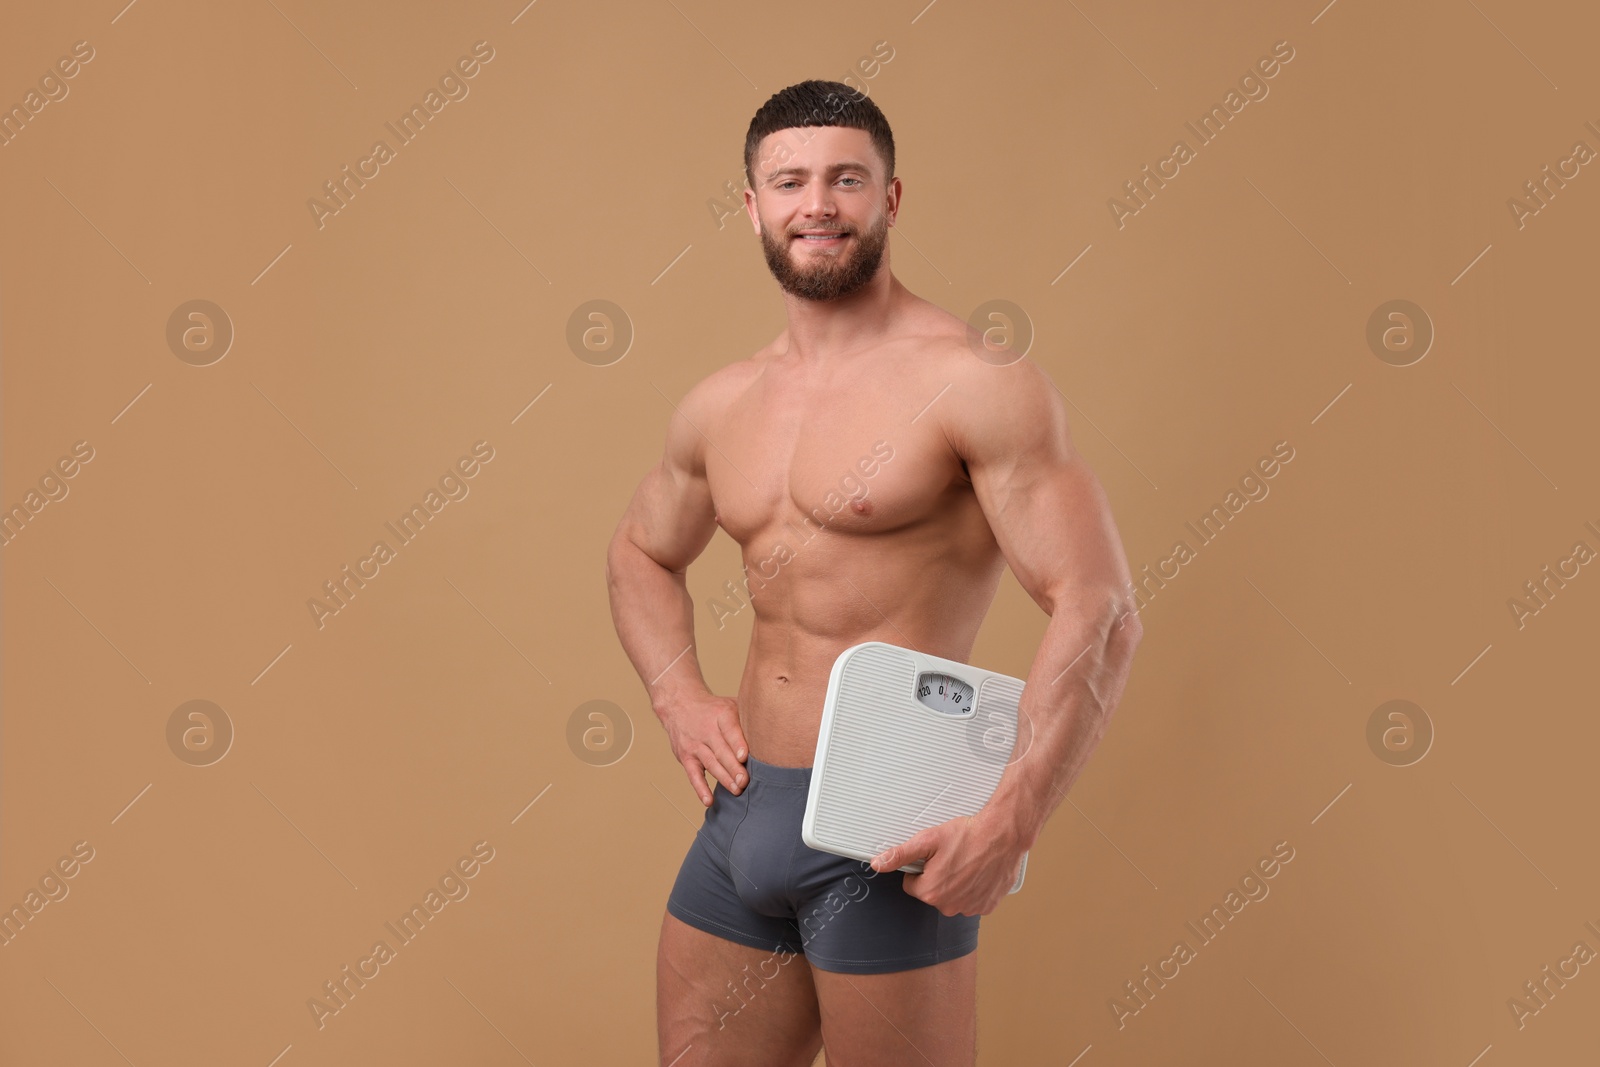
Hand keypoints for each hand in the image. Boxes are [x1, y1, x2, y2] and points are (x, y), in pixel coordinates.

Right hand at [657, 692, 748, 805]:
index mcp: (721, 714)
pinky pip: (693, 775)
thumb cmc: (714, 709)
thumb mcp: (730, 704)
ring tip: (737, 790)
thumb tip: (774, 731)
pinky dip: (700, 788)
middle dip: (733, 767)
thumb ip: (748, 717)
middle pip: (721, 750)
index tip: (744, 756)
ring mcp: (695, 744)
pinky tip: (709, 800)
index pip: (729, 729)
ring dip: (723, 778)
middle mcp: (706, 729)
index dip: (736, 743)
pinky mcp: (686, 757)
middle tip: (745, 781)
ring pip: (710, 763)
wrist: (680, 704)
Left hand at [868, 808, 1026, 916]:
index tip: (933, 858)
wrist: (1003, 834)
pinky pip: (973, 900)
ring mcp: (970, 908)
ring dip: (957, 883)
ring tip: (967, 862)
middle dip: (938, 877)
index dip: (921, 869)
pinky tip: (979, 871)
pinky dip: (974, 888)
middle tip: (951, 857)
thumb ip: (900, 855)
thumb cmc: (968, 836)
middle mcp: (950, 906)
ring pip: (953, 897)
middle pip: (933, 893)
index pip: (912, 886)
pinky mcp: (987, 906)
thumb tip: (879, 863)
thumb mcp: (928, 840)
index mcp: (931, 892)